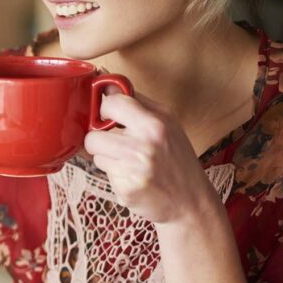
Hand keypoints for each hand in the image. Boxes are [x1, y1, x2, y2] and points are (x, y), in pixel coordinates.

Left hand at [82, 91, 218, 224]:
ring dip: (106, 158)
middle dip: (100, 139)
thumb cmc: (176, 157)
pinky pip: (103, 174)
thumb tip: (105, 81)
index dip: (104, 110)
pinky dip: (114, 176)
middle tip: (117, 144)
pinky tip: (132, 177)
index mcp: (155, 123)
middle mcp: (144, 145)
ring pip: (95, 155)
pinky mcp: (126, 189)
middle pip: (93, 135)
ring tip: (129, 162)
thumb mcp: (166, 123)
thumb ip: (136, 102)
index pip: (111, 103)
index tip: (108, 116)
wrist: (190, 201)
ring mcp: (134, 169)